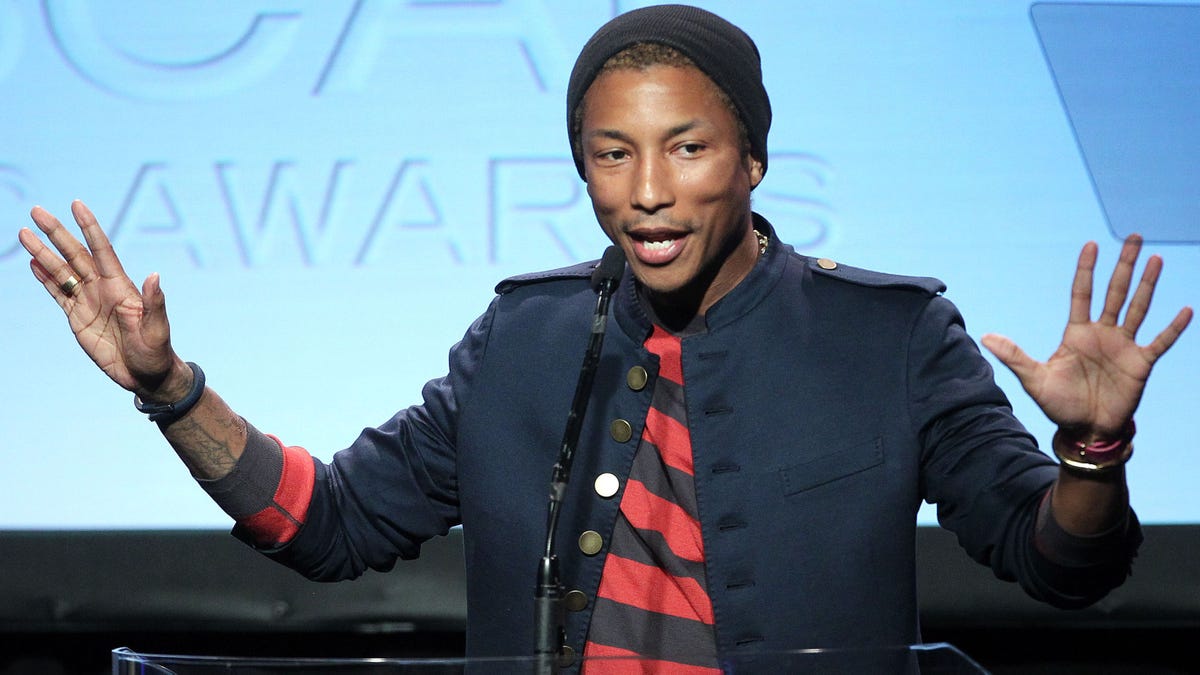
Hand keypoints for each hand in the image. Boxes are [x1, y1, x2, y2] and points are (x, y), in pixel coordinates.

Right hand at [19, 200, 189, 401]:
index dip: (89, 227)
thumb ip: (154, 303)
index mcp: (121, 286)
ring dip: (42, 253)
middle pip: (75, 254)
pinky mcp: (77, 318)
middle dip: (56, 232)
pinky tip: (32, 263)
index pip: (101, 250)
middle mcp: (102, 288)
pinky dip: (44, 278)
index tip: (76, 204)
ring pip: (61, 271)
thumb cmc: (156, 351)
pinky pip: (58, 293)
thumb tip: (155, 276)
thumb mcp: (157, 328)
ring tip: (24, 233)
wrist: (145, 375)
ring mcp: (88, 301)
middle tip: (37, 210)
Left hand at [981, 234, 1192, 438]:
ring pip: (1137, 308)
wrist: (1084, 430)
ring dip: (1147, 284)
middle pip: (1114, 292)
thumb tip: (985, 337)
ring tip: (1155, 259)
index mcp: (1076, 333)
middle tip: (1133, 237)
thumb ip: (1014, 356)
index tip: (1091, 244)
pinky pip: (1160, 341)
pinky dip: (1173, 327)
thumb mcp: (1034, 379)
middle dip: (1123, 265)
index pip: (1082, 293)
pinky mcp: (1141, 364)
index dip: (1086, 269)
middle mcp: (1102, 334)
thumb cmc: (1058, 404)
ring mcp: (1123, 346)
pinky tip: (1186, 309)